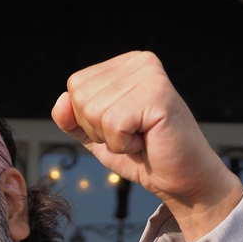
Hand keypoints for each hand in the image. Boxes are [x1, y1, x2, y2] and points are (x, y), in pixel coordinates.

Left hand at [52, 52, 242, 241]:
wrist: (182, 179)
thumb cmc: (145, 157)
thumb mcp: (98, 137)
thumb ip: (74, 120)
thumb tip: (60, 102)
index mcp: (124, 65)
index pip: (75, 86)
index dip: (88, 120)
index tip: (122, 128)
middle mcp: (138, 61)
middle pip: (79, 96)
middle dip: (98, 129)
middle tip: (132, 136)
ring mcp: (149, 74)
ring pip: (93, 111)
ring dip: (112, 138)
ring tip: (141, 138)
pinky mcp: (157, 94)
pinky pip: (112, 124)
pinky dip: (124, 144)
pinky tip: (147, 140)